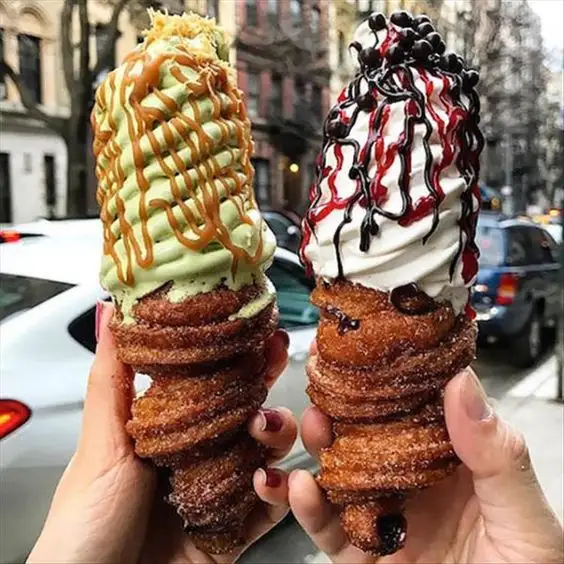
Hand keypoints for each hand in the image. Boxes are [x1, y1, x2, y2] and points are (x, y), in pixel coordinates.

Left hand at [28, 301, 296, 563]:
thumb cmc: (84, 526)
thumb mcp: (101, 445)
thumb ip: (112, 381)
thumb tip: (110, 312)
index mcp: (166, 430)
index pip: (209, 381)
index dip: (233, 353)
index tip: (252, 327)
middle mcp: (196, 456)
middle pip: (244, 410)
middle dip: (265, 381)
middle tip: (278, 355)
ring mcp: (217, 492)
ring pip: (265, 453)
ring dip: (276, 435)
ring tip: (264, 428)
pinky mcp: (230, 530)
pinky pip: (269, 509)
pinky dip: (279, 494)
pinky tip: (268, 482)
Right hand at [289, 349, 562, 562]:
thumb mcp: (524, 517)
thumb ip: (499, 455)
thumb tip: (462, 382)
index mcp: (454, 457)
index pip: (418, 402)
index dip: (391, 369)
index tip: (366, 339)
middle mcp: (413, 476)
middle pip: (369, 428)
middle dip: (342, 399)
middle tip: (321, 369)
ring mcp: (385, 512)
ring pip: (340, 469)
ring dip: (318, 443)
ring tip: (310, 423)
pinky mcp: (363, 552)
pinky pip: (328, 527)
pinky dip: (308, 507)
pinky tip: (300, 489)